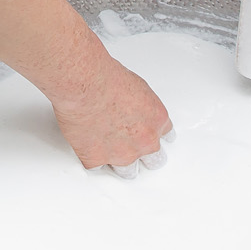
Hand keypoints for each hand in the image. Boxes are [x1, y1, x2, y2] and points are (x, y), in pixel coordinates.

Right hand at [48, 47, 173, 172]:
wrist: (85, 84)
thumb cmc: (107, 78)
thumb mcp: (138, 86)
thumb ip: (141, 107)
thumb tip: (133, 109)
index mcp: (157, 120)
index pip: (165, 137)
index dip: (153, 136)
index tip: (147, 135)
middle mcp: (144, 141)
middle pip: (152, 160)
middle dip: (142, 153)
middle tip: (129, 145)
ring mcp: (122, 154)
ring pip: (127, 171)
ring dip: (118, 161)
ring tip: (109, 152)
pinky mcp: (97, 160)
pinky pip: (96, 166)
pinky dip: (91, 158)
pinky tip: (88, 147)